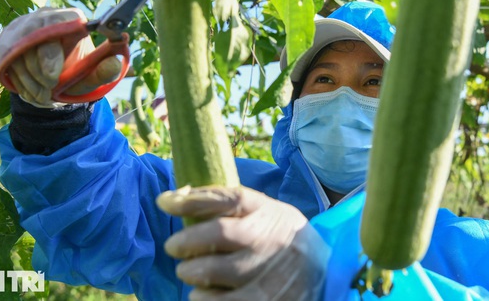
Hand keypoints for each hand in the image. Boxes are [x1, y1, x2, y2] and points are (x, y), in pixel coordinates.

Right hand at [0, 8, 121, 106]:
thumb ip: (104, 71)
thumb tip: (116, 64)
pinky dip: (20, 83)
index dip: (50, 55)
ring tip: (44, 96)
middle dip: (40, 73)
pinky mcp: (7, 42)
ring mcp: (22, 28)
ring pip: (18, 56)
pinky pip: (8, 63)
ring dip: (30, 82)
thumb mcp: (91, 73)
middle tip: (50, 90)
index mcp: (69, 18)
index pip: (53, 25)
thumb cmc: (77, 69)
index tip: (53, 78)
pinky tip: (33, 92)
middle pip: (32, 43)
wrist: (54, 71)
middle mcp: (44, 17)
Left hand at [157, 186, 329, 300]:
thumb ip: (227, 204)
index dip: (192, 199)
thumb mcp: (265, 212)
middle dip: (184, 242)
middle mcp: (267, 240)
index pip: (228, 198)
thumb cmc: (281, 237)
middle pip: (216, 234)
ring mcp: (266, 275)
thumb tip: (173, 198)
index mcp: (266, 213)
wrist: (325, 273)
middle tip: (175, 248)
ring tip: (192, 274)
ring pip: (211, 274)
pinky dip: (204, 299)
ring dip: (192, 275)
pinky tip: (205, 295)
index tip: (164, 202)